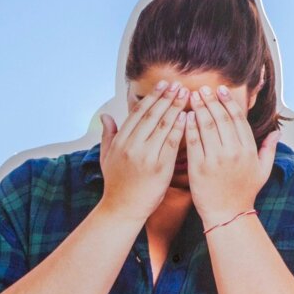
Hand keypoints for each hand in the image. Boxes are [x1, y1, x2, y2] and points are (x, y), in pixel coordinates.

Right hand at [97, 81, 187, 223]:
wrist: (123, 209)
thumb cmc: (116, 183)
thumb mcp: (106, 158)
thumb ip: (108, 135)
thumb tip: (105, 115)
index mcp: (120, 141)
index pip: (138, 113)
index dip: (152, 97)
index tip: (164, 85)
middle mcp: (131, 145)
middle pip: (152, 115)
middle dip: (166, 97)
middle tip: (178, 84)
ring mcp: (145, 155)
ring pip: (163, 125)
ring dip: (175, 107)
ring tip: (185, 94)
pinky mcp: (159, 166)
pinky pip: (172, 142)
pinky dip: (180, 127)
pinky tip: (187, 116)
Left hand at [185, 85, 279, 225]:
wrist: (227, 215)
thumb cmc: (245, 192)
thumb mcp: (263, 170)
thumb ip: (269, 149)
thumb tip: (277, 132)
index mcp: (249, 150)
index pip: (238, 119)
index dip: (229, 102)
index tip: (221, 90)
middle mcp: (234, 152)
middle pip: (222, 118)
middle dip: (211, 101)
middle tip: (203, 88)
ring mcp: (216, 159)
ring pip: (207, 127)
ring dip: (199, 109)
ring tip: (193, 96)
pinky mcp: (199, 168)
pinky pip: (193, 142)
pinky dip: (189, 127)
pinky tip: (185, 116)